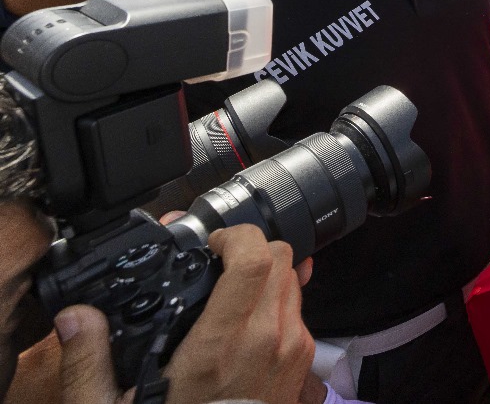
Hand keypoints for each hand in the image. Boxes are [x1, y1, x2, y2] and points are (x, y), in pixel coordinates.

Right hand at [54, 225, 313, 403]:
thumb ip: (89, 362)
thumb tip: (75, 318)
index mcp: (221, 346)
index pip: (255, 259)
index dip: (237, 235)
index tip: (211, 243)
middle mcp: (267, 341)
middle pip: (281, 260)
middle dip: (250, 250)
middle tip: (217, 262)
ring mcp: (291, 352)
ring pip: (293, 282)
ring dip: (266, 276)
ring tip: (228, 291)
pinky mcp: (302, 366)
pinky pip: (298, 312)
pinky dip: (277, 303)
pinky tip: (246, 319)